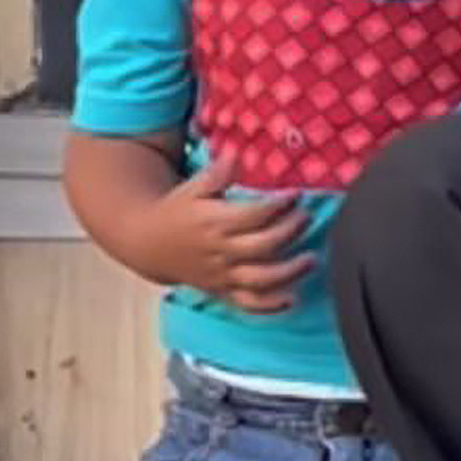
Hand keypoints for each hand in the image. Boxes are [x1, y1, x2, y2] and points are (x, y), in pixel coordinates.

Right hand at [127, 153, 313, 313]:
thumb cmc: (177, 211)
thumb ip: (218, 174)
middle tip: (307, 217)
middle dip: (289, 232)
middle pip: (262, 246)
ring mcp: (221, 276)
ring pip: (259, 280)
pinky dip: (270, 306)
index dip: (278, 205)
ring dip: (289, 272)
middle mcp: (219, 252)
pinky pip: (246, 304)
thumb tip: (237, 154)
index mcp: (213, 223)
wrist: (148, 244)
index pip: (253, 216)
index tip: (296, 194)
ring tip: (312, 259)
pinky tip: (292, 300)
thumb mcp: (193, 188)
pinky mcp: (221, 292)